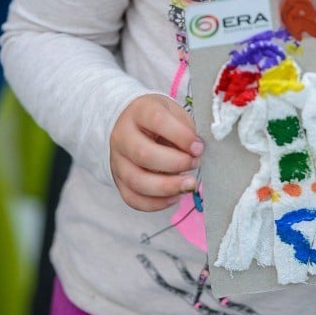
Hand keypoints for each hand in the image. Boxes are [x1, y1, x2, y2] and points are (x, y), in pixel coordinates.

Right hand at [110, 94, 203, 211]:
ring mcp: (117, 160)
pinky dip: (156, 203)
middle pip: (144, 155)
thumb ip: (185, 129)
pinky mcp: (118, 180)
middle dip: (175, 164)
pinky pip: (133, 199)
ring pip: (137, 181)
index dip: (181, 135)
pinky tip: (175, 196)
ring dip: (168, 187)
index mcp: (139, 111)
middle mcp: (122, 136)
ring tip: (189, 184)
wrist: (130, 123)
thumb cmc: (159, 118)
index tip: (199, 147)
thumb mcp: (173, 112)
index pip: (157, 121)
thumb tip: (197, 151)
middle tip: (195, 163)